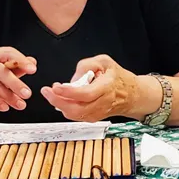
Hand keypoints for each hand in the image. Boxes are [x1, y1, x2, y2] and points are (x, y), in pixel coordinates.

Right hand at [0, 47, 36, 126]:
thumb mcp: (1, 78)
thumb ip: (15, 69)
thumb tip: (32, 61)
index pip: (7, 52)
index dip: (21, 60)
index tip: (33, 69)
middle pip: (0, 69)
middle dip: (15, 83)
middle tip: (27, 94)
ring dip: (8, 96)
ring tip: (19, 104)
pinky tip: (4, 107)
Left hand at [41, 55, 156, 121]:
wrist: (131, 94)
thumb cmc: (117, 77)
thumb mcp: (104, 61)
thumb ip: (86, 65)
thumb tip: (73, 79)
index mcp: (107, 87)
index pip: (86, 94)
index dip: (69, 92)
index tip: (56, 87)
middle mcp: (103, 102)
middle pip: (77, 109)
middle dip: (58, 102)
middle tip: (47, 91)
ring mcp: (98, 112)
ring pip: (75, 115)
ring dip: (60, 105)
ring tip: (53, 94)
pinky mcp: (94, 118)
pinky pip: (76, 116)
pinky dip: (66, 109)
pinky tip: (63, 100)